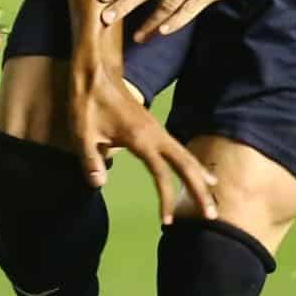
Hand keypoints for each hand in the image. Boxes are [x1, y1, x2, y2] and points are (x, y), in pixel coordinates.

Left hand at [66, 58, 218, 224]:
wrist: (96, 74)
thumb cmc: (87, 103)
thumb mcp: (81, 132)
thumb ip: (90, 159)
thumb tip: (99, 185)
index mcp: (140, 138)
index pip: (161, 174)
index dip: (166, 199)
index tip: (167, 221)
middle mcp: (156, 134)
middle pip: (186, 165)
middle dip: (199, 190)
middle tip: (212, 215)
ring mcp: (157, 129)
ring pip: (186, 155)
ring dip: (199, 177)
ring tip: (213, 198)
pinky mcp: (154, 128)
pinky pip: (179, 149)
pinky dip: (191, 164)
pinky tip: (197, 173)